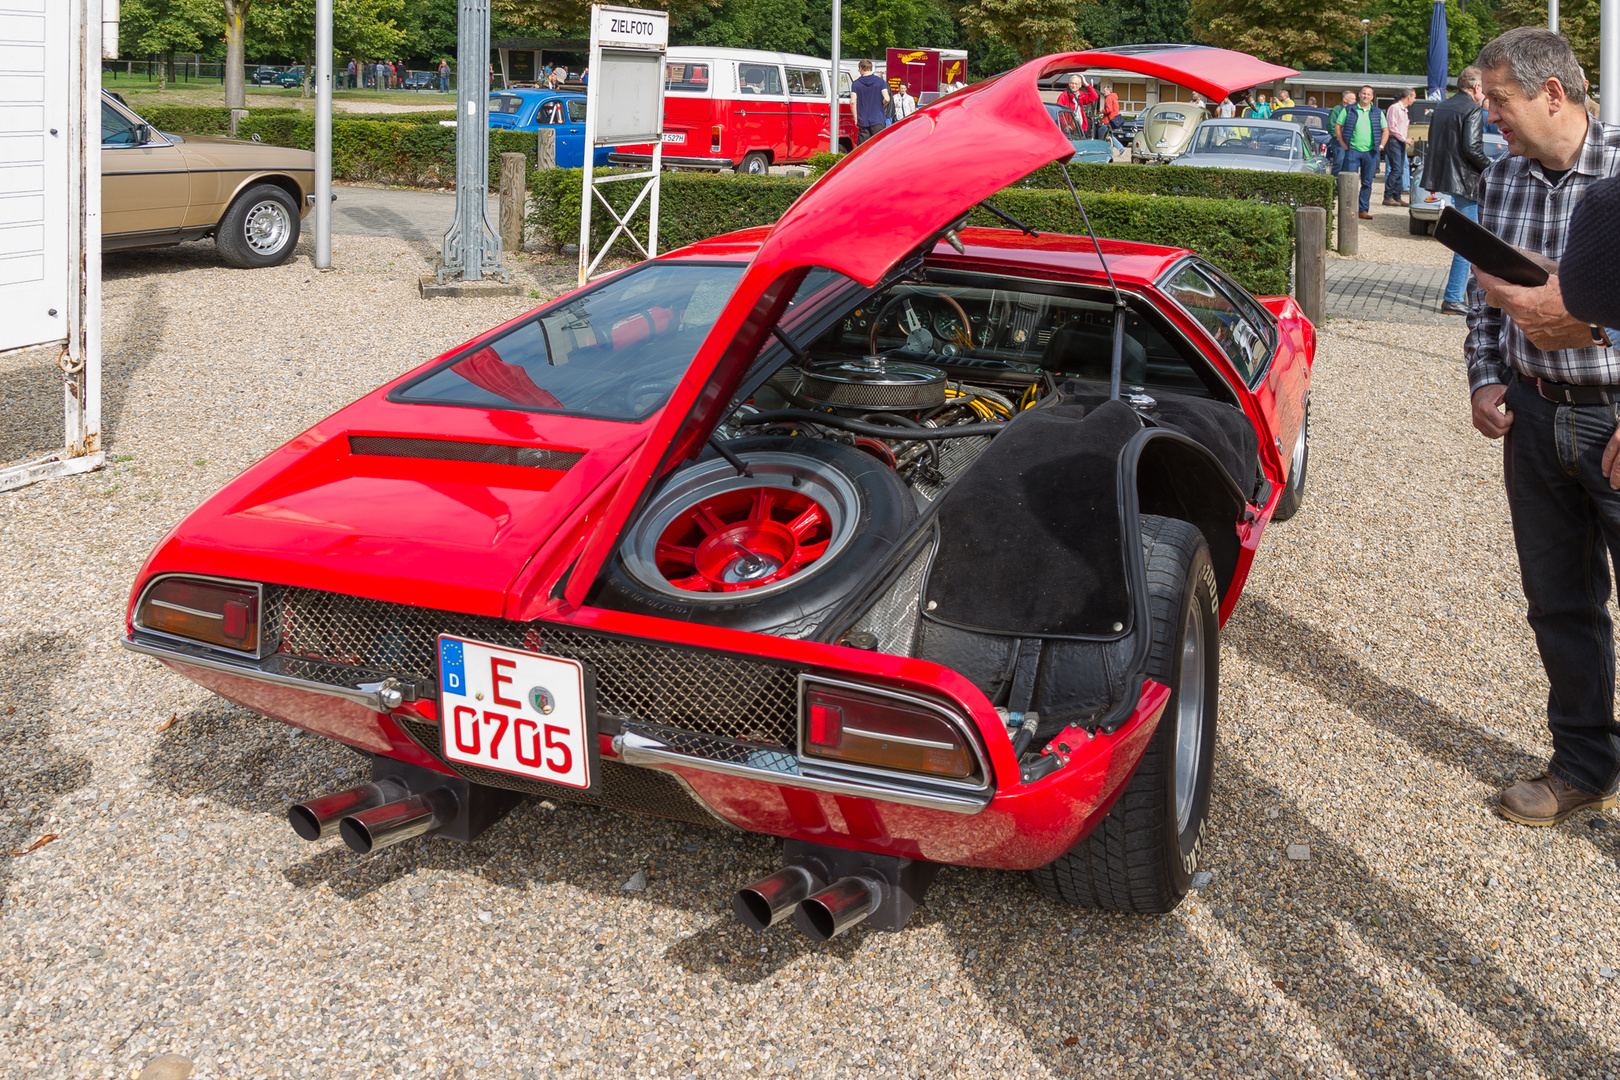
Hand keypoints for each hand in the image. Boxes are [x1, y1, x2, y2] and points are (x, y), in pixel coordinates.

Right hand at [1471, 384, 1513, 438]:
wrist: (1480, 391)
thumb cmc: (1494, 390)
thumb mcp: (1504, 391)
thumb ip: (1512, 399)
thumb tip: (1524, 406)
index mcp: (1484, 408)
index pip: (1501, 423)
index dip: (1510, 419)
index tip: (1511, 412)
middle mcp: (1478, 417)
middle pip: (1498, 431)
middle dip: (1508, 426)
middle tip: (1510, 418)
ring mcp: (1476, 422)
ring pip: (1494, 435)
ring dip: (1503, 430)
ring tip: (1505, 420)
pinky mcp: (1477, 425)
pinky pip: (1489, 434)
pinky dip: (1497, 431)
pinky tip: (1500, 423)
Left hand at [1472, 265, 1592, 350]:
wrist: (1600, 313)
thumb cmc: (1579, 290)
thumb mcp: (1554, 270)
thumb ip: (1530, 262)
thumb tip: (1513, 253)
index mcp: (1522, 300)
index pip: (1492, 286)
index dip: (1483, 275)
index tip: (1478, 268)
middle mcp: (1522, 319)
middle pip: (1501, 302)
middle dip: (1501, 291)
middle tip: (1506, 281)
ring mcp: (1531, 333)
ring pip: (1517, 316)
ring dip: (1522, 307)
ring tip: (1538, 298)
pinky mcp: (1540, 343)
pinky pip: (1531, 329)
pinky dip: (1536, 321)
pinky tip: (1550, 314)